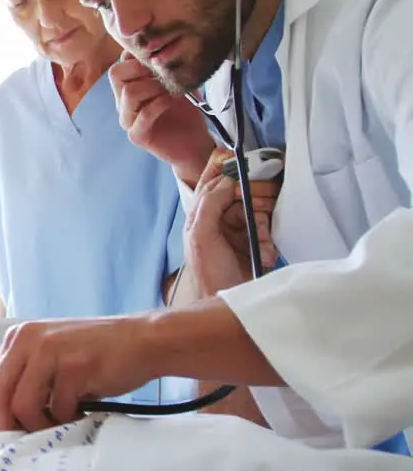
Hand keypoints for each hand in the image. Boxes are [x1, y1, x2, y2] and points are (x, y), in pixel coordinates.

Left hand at [0, 317, 157, 432]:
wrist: (144, 340)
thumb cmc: (98, 356)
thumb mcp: (52, 360)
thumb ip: (28, 381)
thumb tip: (5, 422)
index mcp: (19, 338)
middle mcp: (28, 340)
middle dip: (6, 426)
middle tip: (22, 442)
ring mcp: (50, 350)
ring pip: (23, 406)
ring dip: (40, 425)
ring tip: (60, 421)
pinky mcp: (74, 366)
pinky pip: (58, 408)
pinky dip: (69, 418)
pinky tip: (82, 410)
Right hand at [109, 51, 214, 185]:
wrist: (195, 143)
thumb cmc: (185, 112)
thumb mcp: (176, 82)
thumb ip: (165, 66)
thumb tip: (164, 44)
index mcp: (128, 88)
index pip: (119, 64)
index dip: (137, 56)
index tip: (160, 59)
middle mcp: (123, 103)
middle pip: (115, 74)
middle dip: (141, 68)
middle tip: (163, 73)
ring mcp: (127, 120)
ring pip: (128, 93)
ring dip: (153, 86)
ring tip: (170, 89)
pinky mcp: (137, 135)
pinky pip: (144, 114)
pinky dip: (161, 103)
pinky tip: (173, 100)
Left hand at [186, 150, 280, 295]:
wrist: (228, 302)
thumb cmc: (208, 272)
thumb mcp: (200, 235)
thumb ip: (209, 204)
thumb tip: (226, 180)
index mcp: (202, 213)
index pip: (215, 181)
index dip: (228, 171)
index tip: (244, 168)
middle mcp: (221, 218)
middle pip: (243, 193)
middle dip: (252, 202)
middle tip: (255, 216)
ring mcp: (241, 230)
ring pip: (259, 210)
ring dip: (262, 227)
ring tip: (257, 244)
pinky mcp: (257, 243)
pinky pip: (269, 231)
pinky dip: (268, 243)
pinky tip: (262, 255)